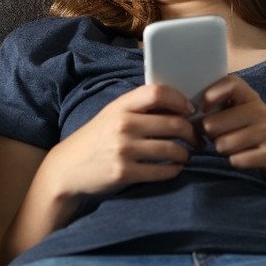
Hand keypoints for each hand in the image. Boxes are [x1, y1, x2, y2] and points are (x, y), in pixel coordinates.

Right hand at [40, 84, 199, 202]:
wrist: (68, 168)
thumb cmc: (96, 139)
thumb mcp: (111, 116)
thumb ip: (139, 109)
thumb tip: (179, 108)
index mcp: (120, 107)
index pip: (157, 93)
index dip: (180, 100)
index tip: (190, 110)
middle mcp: (122, 125)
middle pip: (174, 124)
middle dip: (192, 133)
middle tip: (197, 139)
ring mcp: (123, 150)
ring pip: (173, 150)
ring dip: (185, 154)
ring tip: (184, 155)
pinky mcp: (125, 173)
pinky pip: (163, 172)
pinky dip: (174, 170)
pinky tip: (173, 168)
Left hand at [198, 75, 265, 192]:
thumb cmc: (255, 136)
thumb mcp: (241, 116)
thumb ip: (217, 109)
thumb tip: (185, 112)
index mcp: (250, 97)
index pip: (230, 83)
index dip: (211, 94)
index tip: (202, 107)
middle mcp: (261, 111)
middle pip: (213, 123)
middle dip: (210, 136)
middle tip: (222, 137)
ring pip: (222, 144)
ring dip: (222, 150)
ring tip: (235, 148)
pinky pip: (236, 160)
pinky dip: (236, 162)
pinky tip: (245, 158)